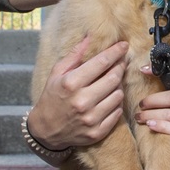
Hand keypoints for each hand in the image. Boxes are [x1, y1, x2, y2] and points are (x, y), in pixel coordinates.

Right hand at [29, 36, 128, 151]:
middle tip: (121, 62)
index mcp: (71, 84)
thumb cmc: (52, 97)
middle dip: (120, 66)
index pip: (101, 62)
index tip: (124, 45)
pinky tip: (109, 98)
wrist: (46, 130)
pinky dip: (116, 103)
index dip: (115, 52)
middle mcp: (82, 101)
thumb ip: (74, 55)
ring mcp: (91, 119)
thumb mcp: (57, 74)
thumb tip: (90, 37)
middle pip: (114, 78)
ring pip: (118, 95)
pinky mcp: (97, 132)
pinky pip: (117, 112)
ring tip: (111, 82)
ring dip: (118, 86)